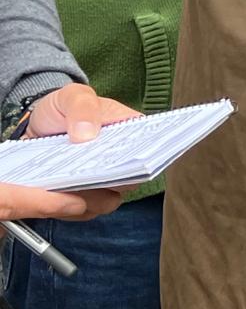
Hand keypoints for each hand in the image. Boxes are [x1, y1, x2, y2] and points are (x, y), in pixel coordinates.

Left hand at [2, 83, 138, 220]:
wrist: (32, 128)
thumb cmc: (61, 109)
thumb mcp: (72, 96)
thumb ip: (83, 107)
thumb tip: (87, 134)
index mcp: (131, 133)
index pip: (150, 149)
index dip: (143, 159)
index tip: (126, 163)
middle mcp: (122, 161)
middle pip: (130, 182)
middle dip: (109, 182)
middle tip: (86, 174)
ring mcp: (103, 182)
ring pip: (107, 202)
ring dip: (87, 198)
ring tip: (66, 185)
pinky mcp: (82, 198)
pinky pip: (83, 212)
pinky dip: (68, 208)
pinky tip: (55, 192)